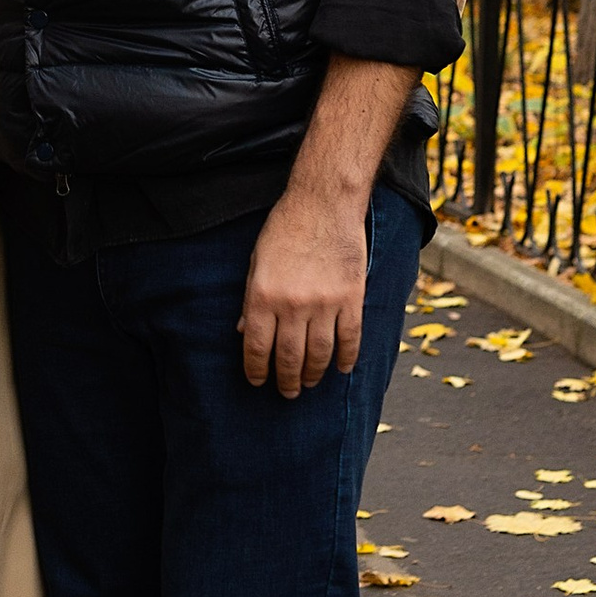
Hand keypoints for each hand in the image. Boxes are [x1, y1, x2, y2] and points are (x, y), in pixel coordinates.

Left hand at [241, 184, 367, 400]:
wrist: (323, 204)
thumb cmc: (284, 229)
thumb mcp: (256, 262)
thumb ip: (251, 300)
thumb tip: (244, 332)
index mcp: (262, 296)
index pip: (257, 347)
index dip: (256, 370)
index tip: (258, 381)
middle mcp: (292, 305)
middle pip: (289, 357)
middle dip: (287, 381)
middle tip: (288, 392)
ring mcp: (324, 303)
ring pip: (320, 354)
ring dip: (314, 374)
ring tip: (310, 383)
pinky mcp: (351, 298)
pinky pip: (350, 338)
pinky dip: (346, 357)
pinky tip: (341, 368)